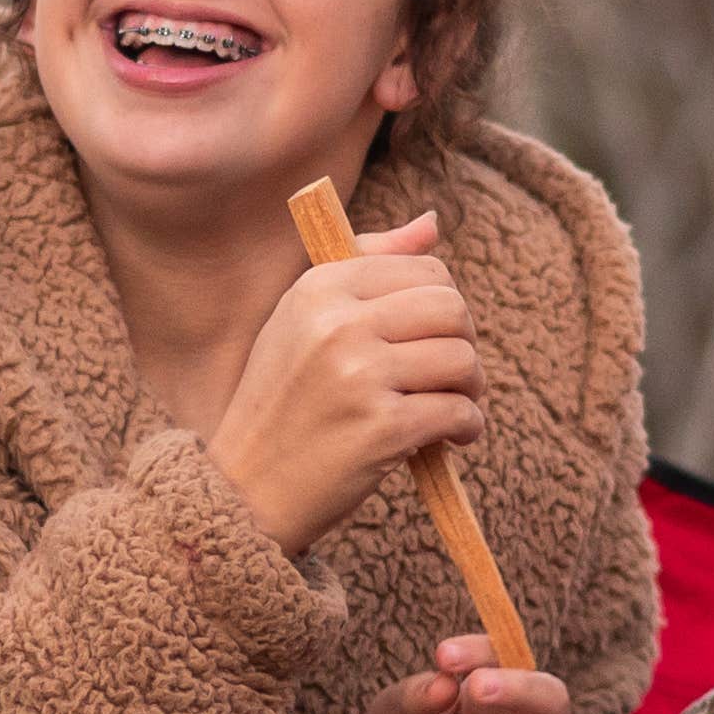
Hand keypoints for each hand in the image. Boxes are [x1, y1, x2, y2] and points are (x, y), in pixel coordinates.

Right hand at [208, 219, 481, 557]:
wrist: (244, 491)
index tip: (430, 339)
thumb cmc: (283, 405)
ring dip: (469, 390)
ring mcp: (359, 375)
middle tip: (450, 378)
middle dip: (463, 345)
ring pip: (462, 359)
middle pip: (452, 309)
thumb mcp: (305, 321)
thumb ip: (368, 264)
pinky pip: (460, 412)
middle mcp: (337, 323)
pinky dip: (467, 429)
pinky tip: (447, 440)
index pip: (424, 269)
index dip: (442, 307)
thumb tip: (433, 222)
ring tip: (448, 410)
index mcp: (319, 288)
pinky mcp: (381, 428)